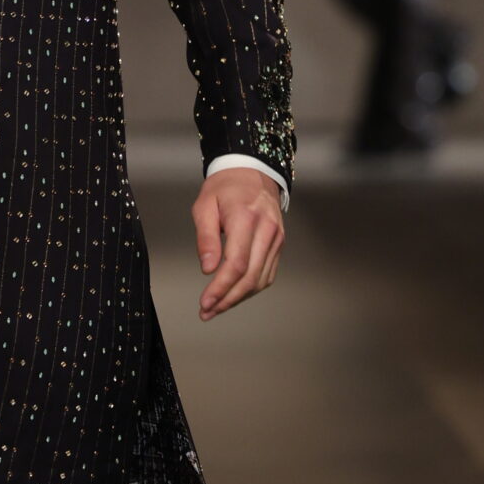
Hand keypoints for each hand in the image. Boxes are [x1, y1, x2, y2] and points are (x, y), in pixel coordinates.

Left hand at [192, 169, 285, 320]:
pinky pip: (267, 273)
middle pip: (250, 277)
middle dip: (227, 299)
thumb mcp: (205, 206)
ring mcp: (276, 238)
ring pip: (260, 279)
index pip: (236, 264)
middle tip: (207, 311)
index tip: (205, 302)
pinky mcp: (279, 244)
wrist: (252, 172)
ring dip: (238, 298)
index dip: (221, 288)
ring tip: (216, 308)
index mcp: (246, 218)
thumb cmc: (225, 187)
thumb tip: (208, 269)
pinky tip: (233, 294)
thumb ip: (205, 238)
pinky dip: (250, 288)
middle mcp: (266, 230)